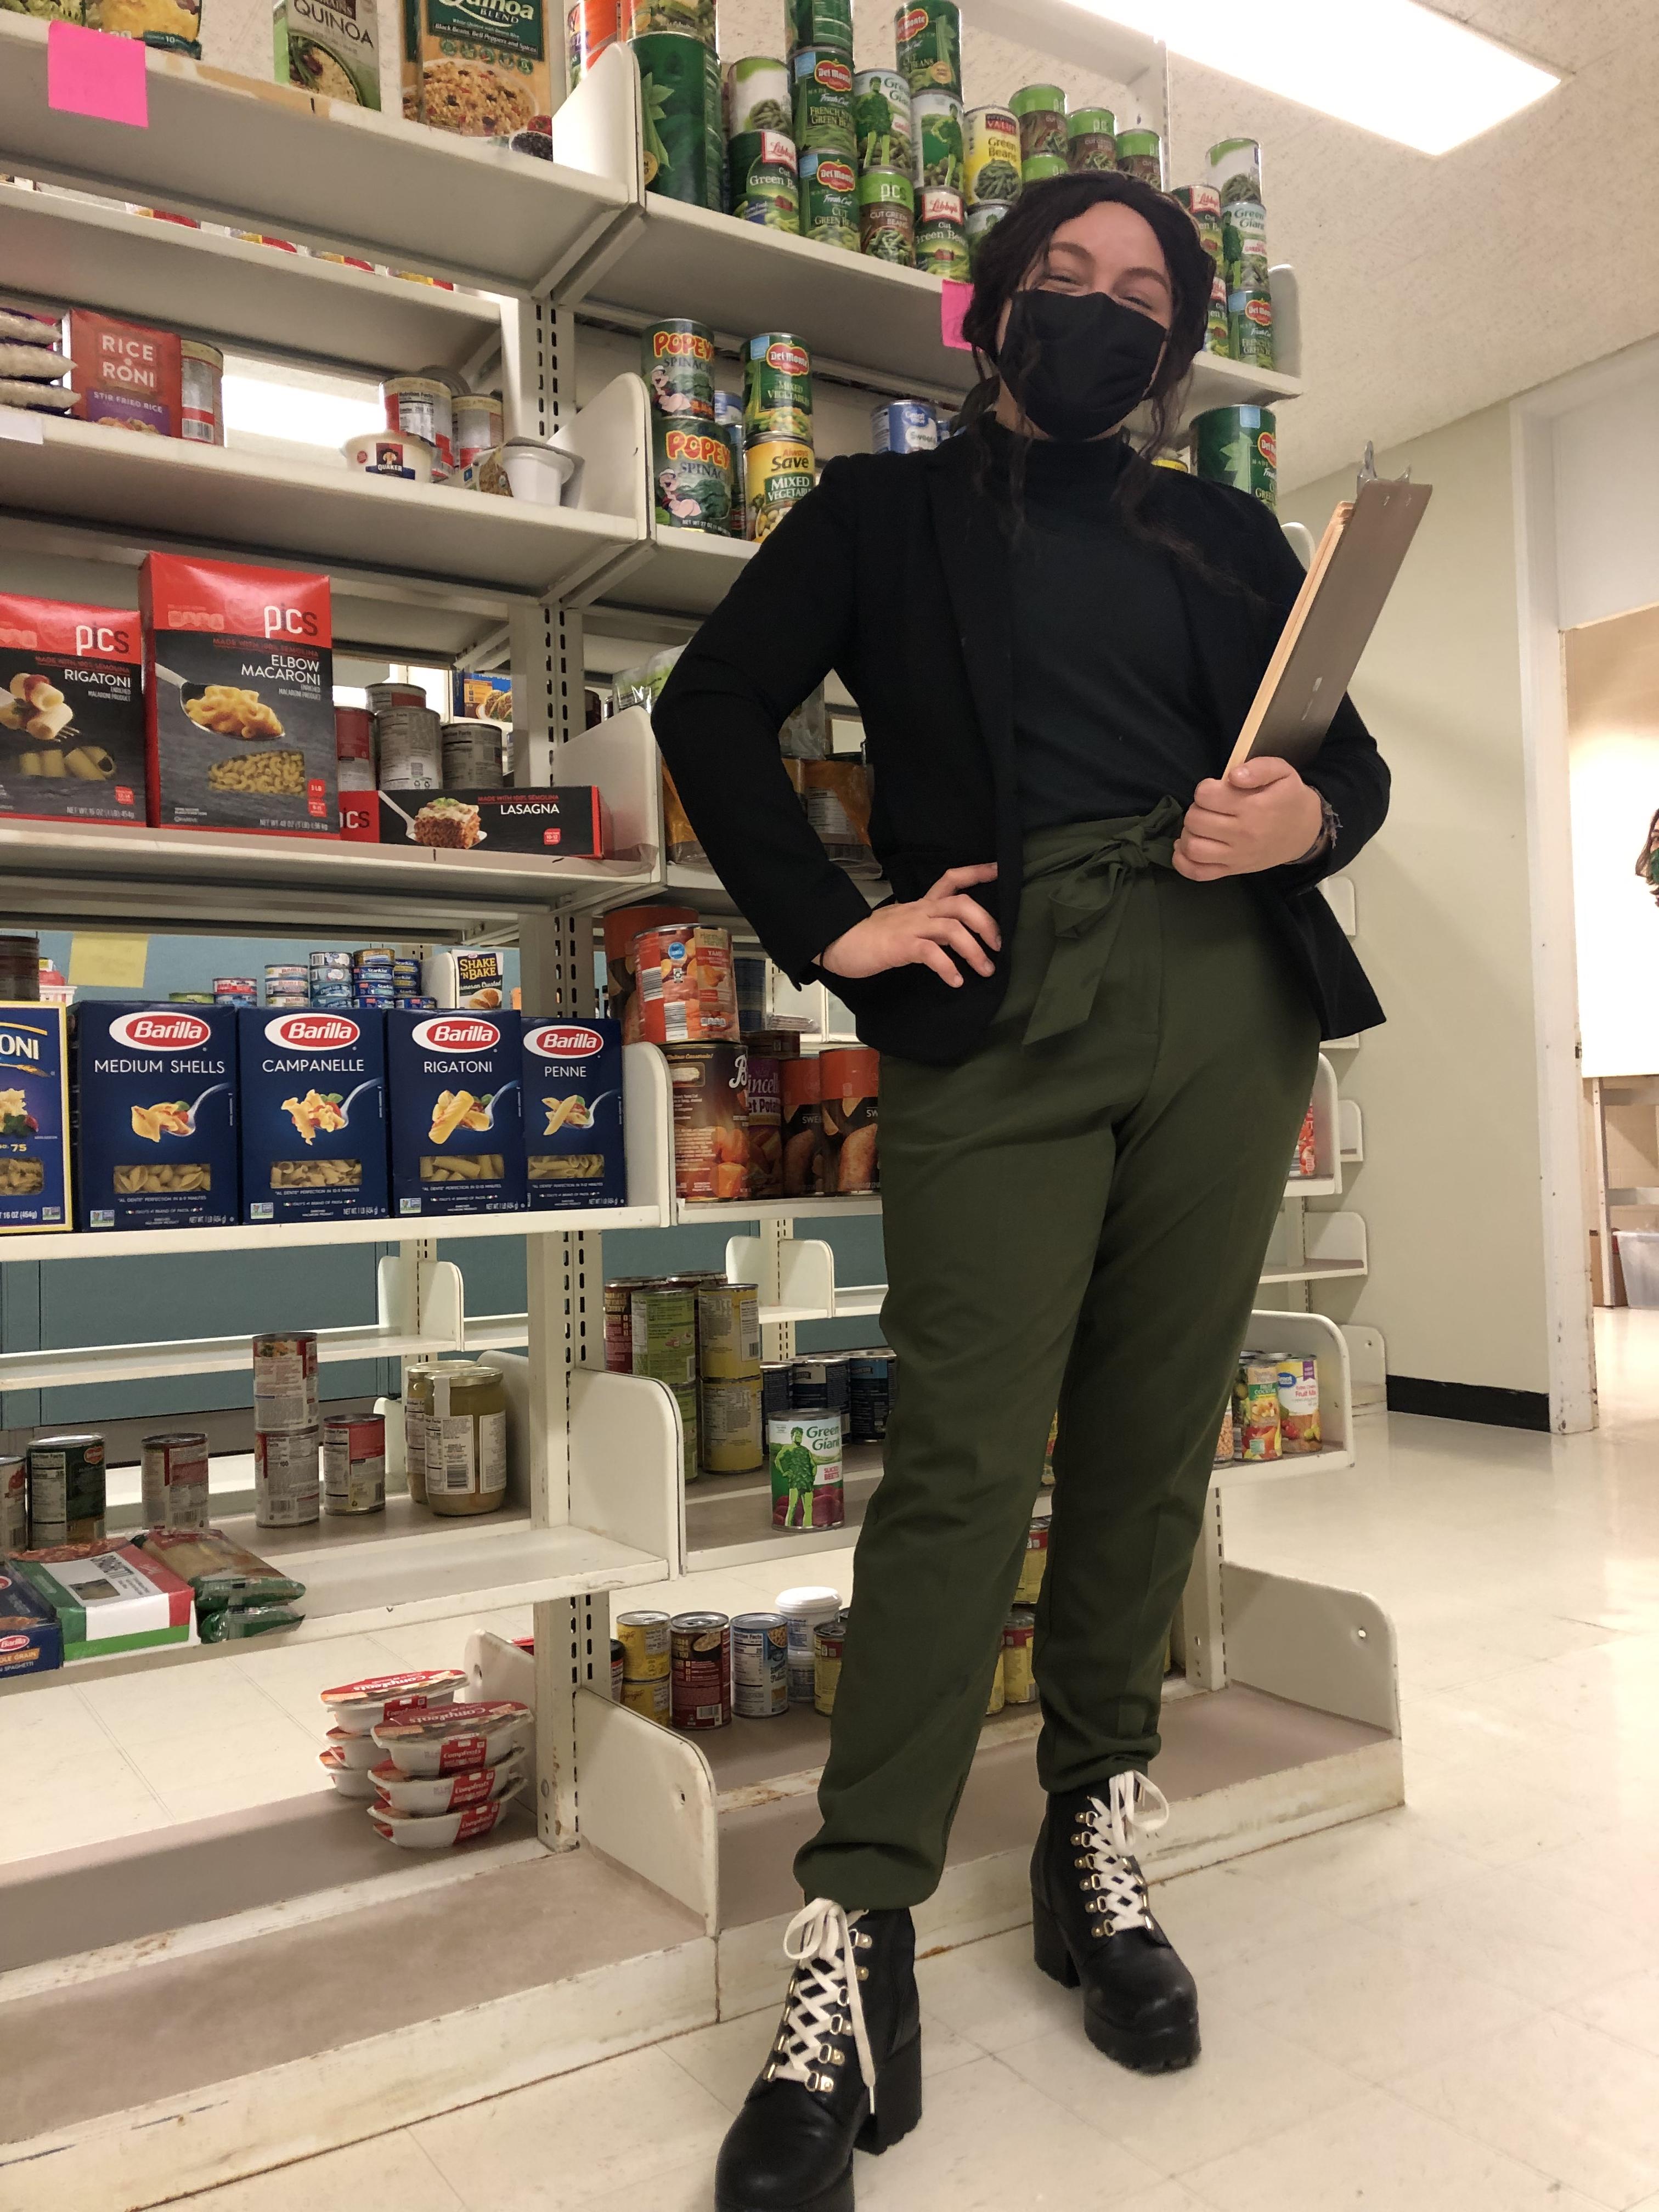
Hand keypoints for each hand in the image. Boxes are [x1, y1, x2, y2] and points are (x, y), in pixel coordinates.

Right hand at [819, 863, 999, 988]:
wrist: (837, 942)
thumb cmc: (870, 938)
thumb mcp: (904, 925)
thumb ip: (928, 928)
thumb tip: (957, 939)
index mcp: (921, 904)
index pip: (952, 879)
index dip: (977, 872)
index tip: (1000, 870)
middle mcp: (920, 911)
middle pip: (962, 904)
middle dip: (986, 923)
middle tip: (998, 945)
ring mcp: (910, 927)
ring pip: (953, 929)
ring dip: (974, 950)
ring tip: (985, 970)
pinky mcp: (900, 946)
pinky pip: (931, 953)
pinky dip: (948, 968)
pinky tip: (956, 981)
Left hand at [1173, 757, 1323, 880]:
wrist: (1305, 833)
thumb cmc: (1289, 798)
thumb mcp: (1283, 772)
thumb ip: (1259, 767)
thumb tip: (1233, 775)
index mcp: (1253, 807)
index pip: (1206, 796)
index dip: (1206, 788)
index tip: (1216, 789)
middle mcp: (1243, 834)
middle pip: (1195, 820)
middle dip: (1196, 808)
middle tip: (1209, 807)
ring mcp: (1236, 857)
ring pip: (1192, 847)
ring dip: (1188, 833)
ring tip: (1200, 825)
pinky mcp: (1232, 871)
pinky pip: (1197, 872)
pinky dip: (1182, 861)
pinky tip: (1185, 847)